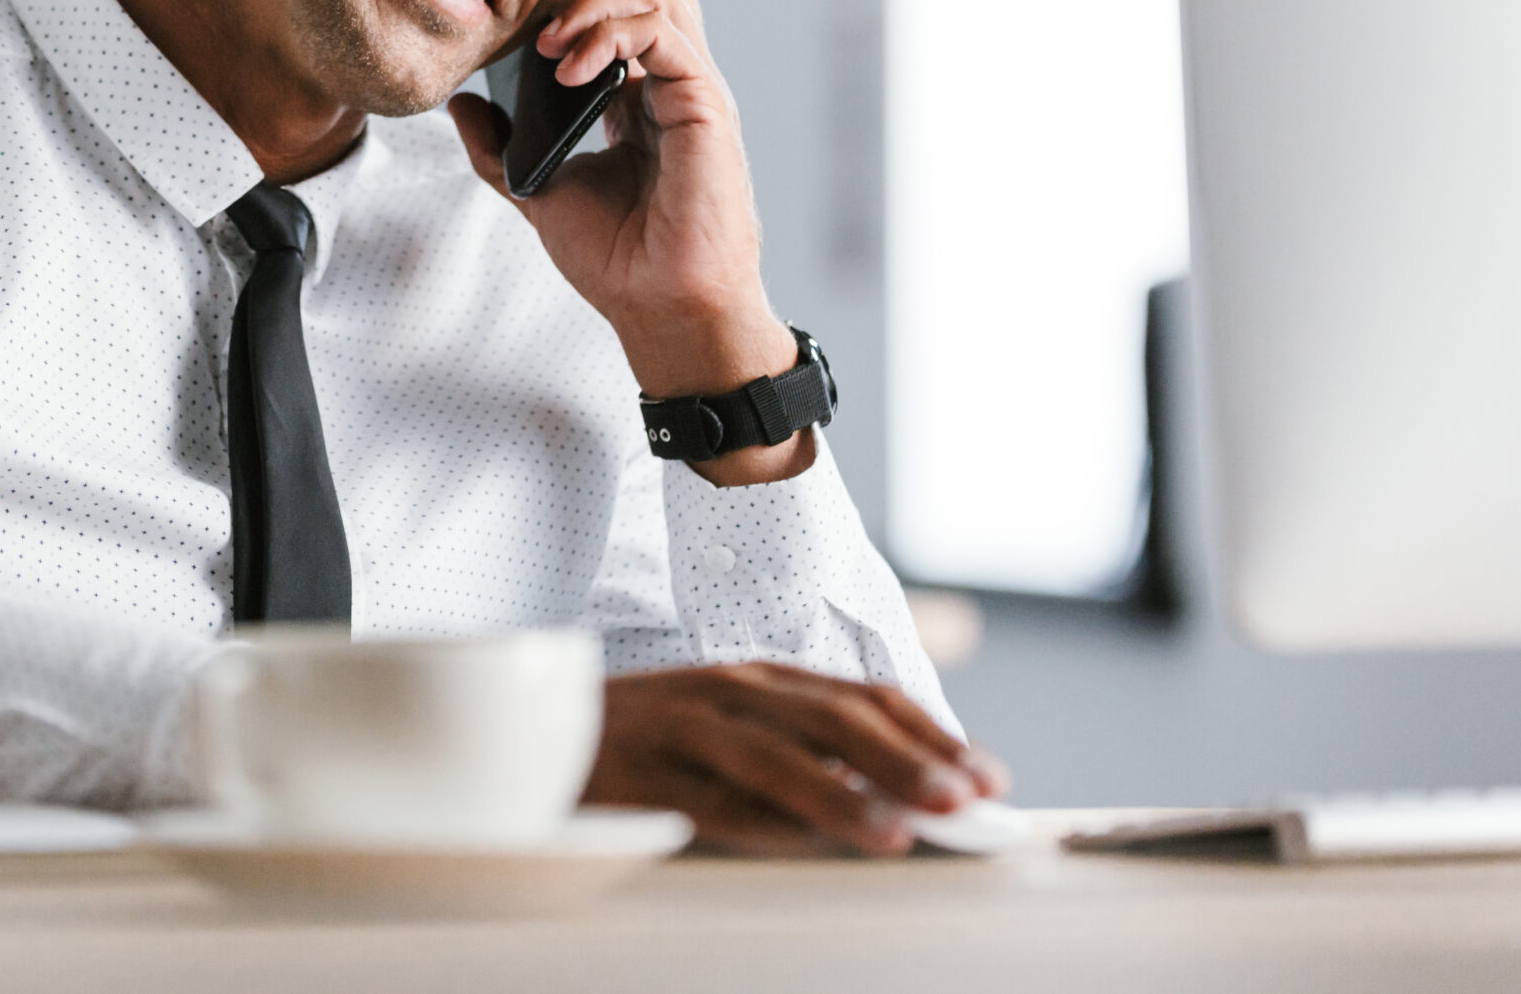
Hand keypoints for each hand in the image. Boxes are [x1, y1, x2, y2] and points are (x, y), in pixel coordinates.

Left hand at [448, 0, 802, 483]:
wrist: (661, 309)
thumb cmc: (619, 260)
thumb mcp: (540, 192)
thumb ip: (500, 148)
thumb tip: (461, 105)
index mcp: (642, 93)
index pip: (621, 2)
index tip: (516, 26)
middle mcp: (674, 81)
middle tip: (532, 21)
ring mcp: (693, 88)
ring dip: (593, 0)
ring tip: (546, 44)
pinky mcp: (705, 103)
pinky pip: (663, 31)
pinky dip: (609, 33)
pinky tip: (567, 69)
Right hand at [585, 662, 1010, 855]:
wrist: (535, 730)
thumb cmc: (645, 741)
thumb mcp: (731, 725)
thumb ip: (801, 747)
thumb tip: (896, 795)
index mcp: (758, 678)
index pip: (861, 697)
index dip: (929, 733)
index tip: (986, 774)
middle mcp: (728, 690)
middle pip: (830, 718)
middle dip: (905, 759)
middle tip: (963, 800)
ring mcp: (681, 726)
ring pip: (774, 755)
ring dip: (842, 794)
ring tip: (897, 833)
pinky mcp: (640, 770)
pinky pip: (707, 797)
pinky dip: (760, 820)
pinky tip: (803, 843)